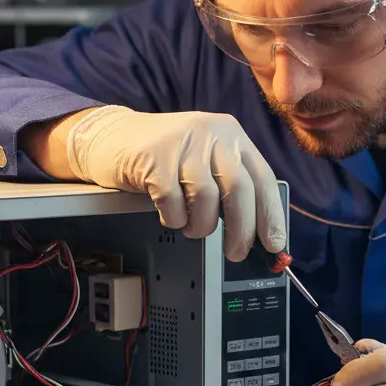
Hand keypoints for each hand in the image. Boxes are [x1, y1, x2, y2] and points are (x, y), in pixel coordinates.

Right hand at [66, 106, 285, 260]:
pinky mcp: (155, 157)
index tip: (274, 243)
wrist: (111, 136)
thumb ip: (229, 185)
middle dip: (241, 230)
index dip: (271, 215)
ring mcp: (182, 142)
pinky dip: (173, 218)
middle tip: (235, 253)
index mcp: (231, 135)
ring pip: (206, 199)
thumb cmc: (163, 156)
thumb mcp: (204, 159)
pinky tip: (168, 213)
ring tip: (190, 226)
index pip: (262, 178)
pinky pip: (173, 203)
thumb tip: (255, 229)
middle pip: (239, 189)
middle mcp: (211, 133)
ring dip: (200, 225)